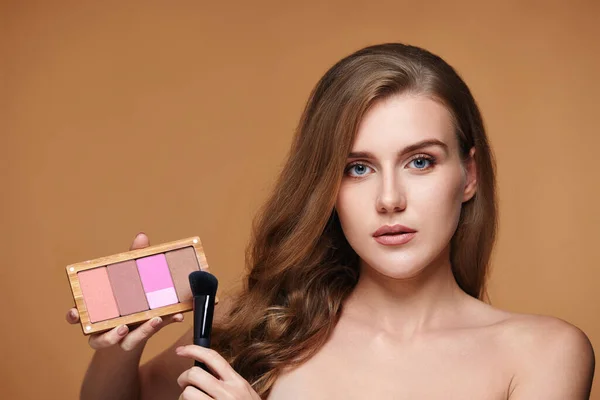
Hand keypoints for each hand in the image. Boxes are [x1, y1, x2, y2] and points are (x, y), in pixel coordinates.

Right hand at [65, 232, 184, 350]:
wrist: (129, 334)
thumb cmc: (124, 303)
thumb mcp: (128, 280)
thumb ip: (132, 259)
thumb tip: (141, 237)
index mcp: (95, 315)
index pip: (77, 317)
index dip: (73, 316)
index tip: (74, 313)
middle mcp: (104, 330)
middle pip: (101, 338)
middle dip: (109, 335)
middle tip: (122, 328)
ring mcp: (123, 339)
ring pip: (127, 344)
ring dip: (140, 334)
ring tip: (154, 321)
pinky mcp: (143, 339)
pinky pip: (152, 335)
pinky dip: (164, 324)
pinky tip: (176, 317)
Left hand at [176, 345, 260, 399]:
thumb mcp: (246, 392)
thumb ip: (229, 381)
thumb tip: (206, 369)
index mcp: (237, 382)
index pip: (213, 358)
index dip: (194, 350)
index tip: (181, 350)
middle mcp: (228, 393)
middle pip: (195, 374)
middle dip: (183, 377)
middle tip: (184, 383)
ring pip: (187, 393)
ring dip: (184, 396)